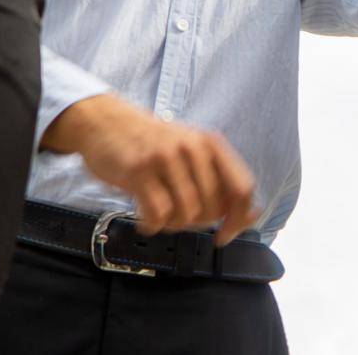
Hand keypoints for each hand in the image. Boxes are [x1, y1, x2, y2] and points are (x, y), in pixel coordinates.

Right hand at [41, 94, 258, 245]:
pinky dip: (152, 226)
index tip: (225, 236)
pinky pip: (158, 215)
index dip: (239, 219)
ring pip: (186, 214)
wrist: (106, 122)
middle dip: (197, 223)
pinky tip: (145, 220)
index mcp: (212, 144)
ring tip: (160, 216)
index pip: (242, 188)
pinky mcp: (138, 170)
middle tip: (178, 218)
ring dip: (173, 225)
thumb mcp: (191, 151)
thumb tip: (251, 216)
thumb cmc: (153, 144)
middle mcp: (193, 147)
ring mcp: (166, 157)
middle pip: (213, 207)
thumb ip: (219, 179)